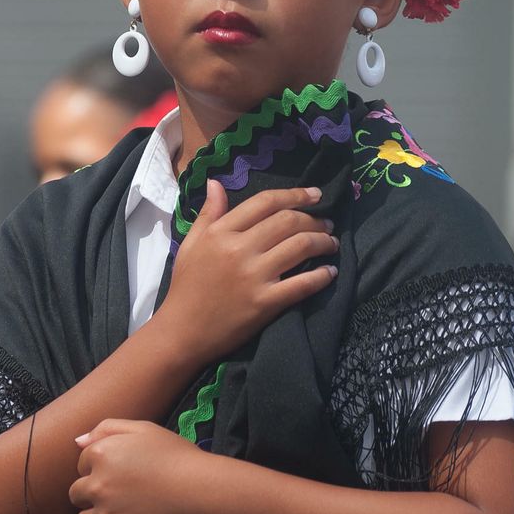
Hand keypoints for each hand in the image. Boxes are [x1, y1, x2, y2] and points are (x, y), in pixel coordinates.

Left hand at [70, 419, 208, 513]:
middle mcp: (97, 485)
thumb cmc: (177, 455)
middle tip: (120, 496)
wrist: (204, 491)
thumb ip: (107, 428)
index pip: (81, 465)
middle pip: (77, 494)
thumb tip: (77, 443)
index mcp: (100, 454)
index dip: (100, 468)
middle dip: (93, 494)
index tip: (122, 474)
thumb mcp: (144, 429)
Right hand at [155, 181, 337, 365]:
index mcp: (221, 232)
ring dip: (323, 242)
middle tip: (327, 224)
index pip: (265, 202)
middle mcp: (239, 249)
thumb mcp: (191, 244)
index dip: (295, 194)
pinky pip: (303, 284)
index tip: (315, 194)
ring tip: (331, 243)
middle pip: (288, 221)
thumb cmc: (186, 287)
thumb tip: (216, 182)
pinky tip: (330, 272)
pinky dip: (322, 276)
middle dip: (314, 219)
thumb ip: (208, 213)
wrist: (182, 331)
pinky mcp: (265, 302)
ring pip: (300, 246)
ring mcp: (254, 276)